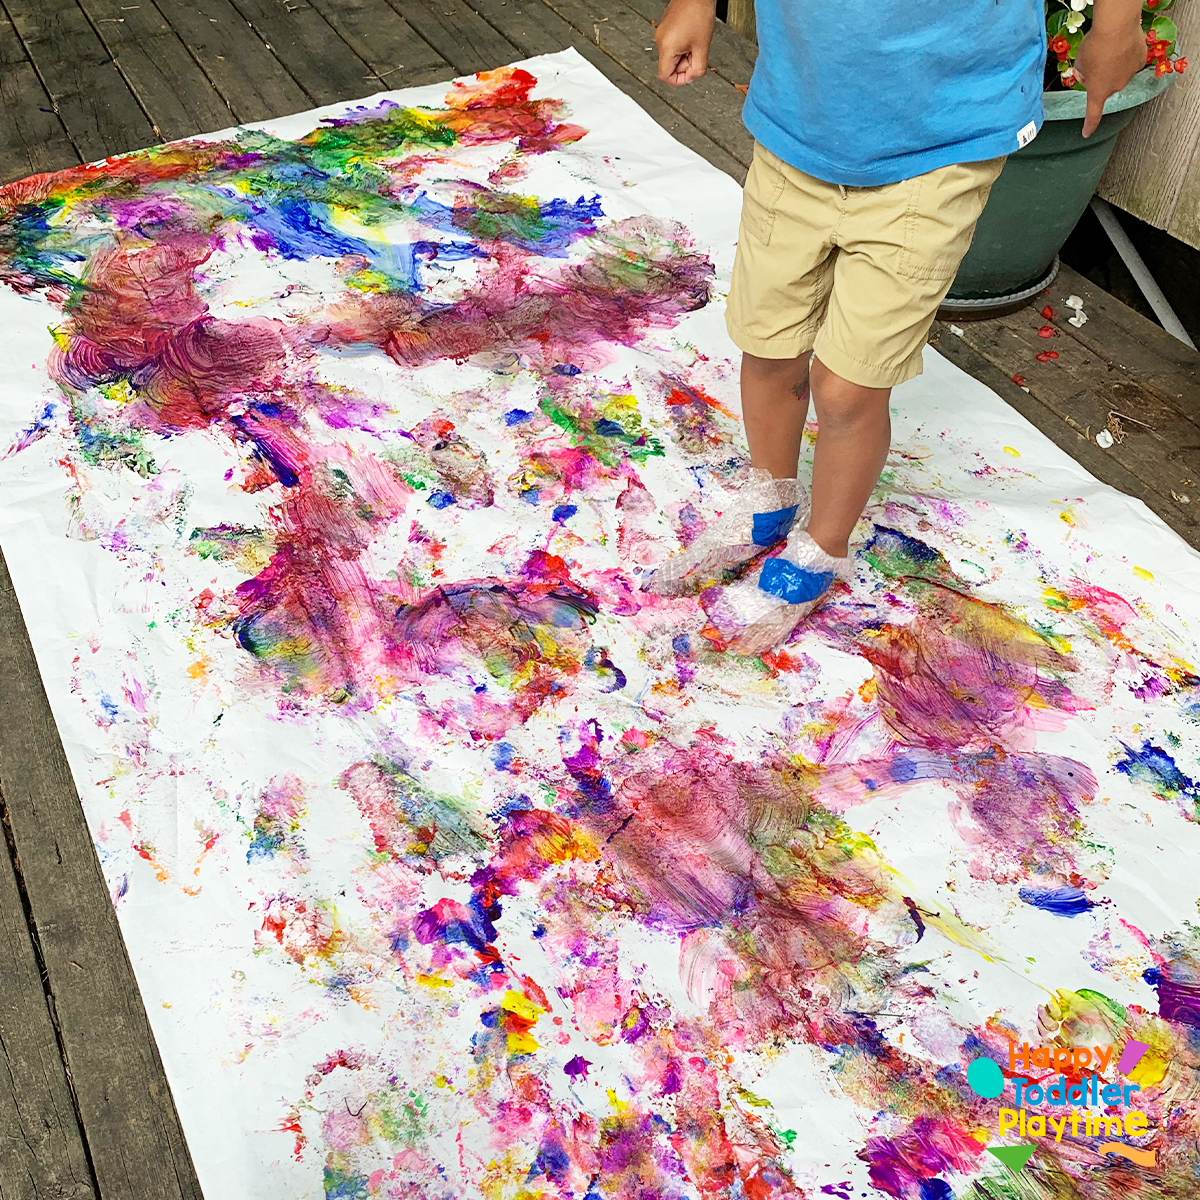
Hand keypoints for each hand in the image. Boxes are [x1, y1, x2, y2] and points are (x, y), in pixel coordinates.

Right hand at [655, 0, 716, 85]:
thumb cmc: (699, 13)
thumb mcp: (703, 47)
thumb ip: (698, 69)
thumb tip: (693, 77)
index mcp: (667, 47)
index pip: (665, 76)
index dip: (678, 80)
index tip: (688, 76)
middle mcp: (660, 40)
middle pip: (669, 65)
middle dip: (684, 65)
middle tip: (696, 54)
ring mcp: (661, 33)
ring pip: (671, 55)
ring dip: (684, 54)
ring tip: (694, 42)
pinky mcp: (665, 27)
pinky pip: (672, 44)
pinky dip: (682, 45)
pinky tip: (690, 35)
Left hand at [1075, 0, 1146, 136]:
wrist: (1117, 26)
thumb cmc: (1095, 45)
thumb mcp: (1080, 63)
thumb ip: (1082, 74)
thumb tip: (1086, 75)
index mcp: (1098, 92)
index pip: (1093, 115)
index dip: (1089, 125)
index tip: (1087, 133)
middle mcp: (1116, 88)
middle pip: (1106, 87)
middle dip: (1101, 77)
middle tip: (1097, 60)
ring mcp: (1130, 75)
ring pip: (1120, 74)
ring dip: (1114, 66)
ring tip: (1109, 49)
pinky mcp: (1141, 61)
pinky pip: (1131, 61)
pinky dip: (1126, 55)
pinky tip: (1122, 45)